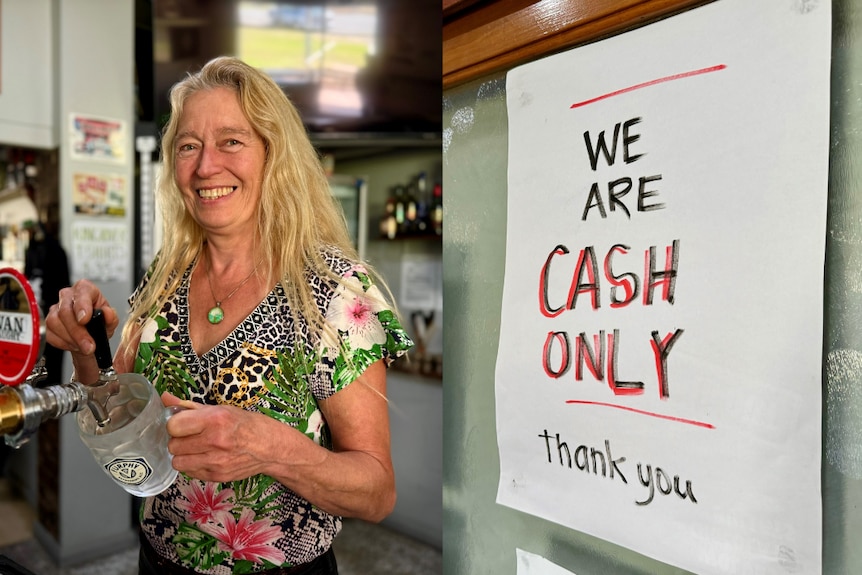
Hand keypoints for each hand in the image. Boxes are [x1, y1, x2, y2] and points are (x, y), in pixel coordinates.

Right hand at [45, 279, 118, 354]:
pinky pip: (49, 334)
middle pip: (65, 311)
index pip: (81, 292)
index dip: (82, 306)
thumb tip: (108, 313)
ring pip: (54, 322)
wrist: (91, 335)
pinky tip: (73, 345)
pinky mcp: (47, 323)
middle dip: (77, 332)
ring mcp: (55, 308)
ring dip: (70, 339)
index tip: (85, 320)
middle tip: (88, 345)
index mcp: (86, 289)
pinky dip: (62, 343)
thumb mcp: (111, 320)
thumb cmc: (100, 322)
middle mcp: (68, 296)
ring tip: (83, 346)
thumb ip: (111, 317)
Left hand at [163, 391, 296, 482]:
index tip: (183, 423)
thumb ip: (190, 407)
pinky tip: (206, 457)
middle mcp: (215, 441)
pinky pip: (190, 472)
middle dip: (179, 440)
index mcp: (216, 419)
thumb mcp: (221, 409)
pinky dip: (193, 465)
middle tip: (192, 436)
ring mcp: (216, 462)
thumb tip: (165, 398)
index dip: (176, 424)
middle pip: (173, 445)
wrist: (270, 448)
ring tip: (197, 448)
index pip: (173, 426)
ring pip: (178, 462)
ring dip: (184, 455)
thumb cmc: (246, 424)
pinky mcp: (216, 476)